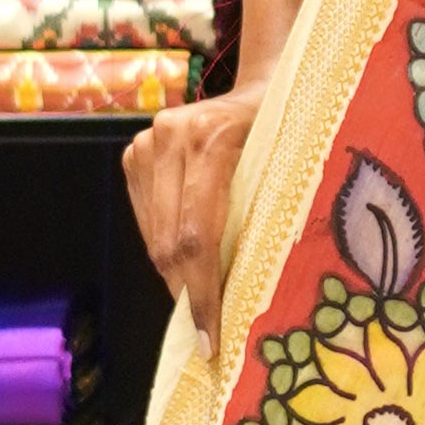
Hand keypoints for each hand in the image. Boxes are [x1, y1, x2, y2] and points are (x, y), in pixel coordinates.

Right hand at [124, 77, 268, 344]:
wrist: (262, 85)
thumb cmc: (289, 130)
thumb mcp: (290, 166)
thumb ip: (267, 215)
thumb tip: (253, 295)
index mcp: (211, 138)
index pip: (196, 235)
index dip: (202, 293)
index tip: (210, 339)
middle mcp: (169, 137)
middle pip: (169, 240)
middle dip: (188, 295)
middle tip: (207, 338)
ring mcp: (145, 143)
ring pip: (152, 236)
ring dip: (175, 278)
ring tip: (200, 310)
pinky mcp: (134, 152)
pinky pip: (146, 220)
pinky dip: (166, 252)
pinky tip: (189, 272)